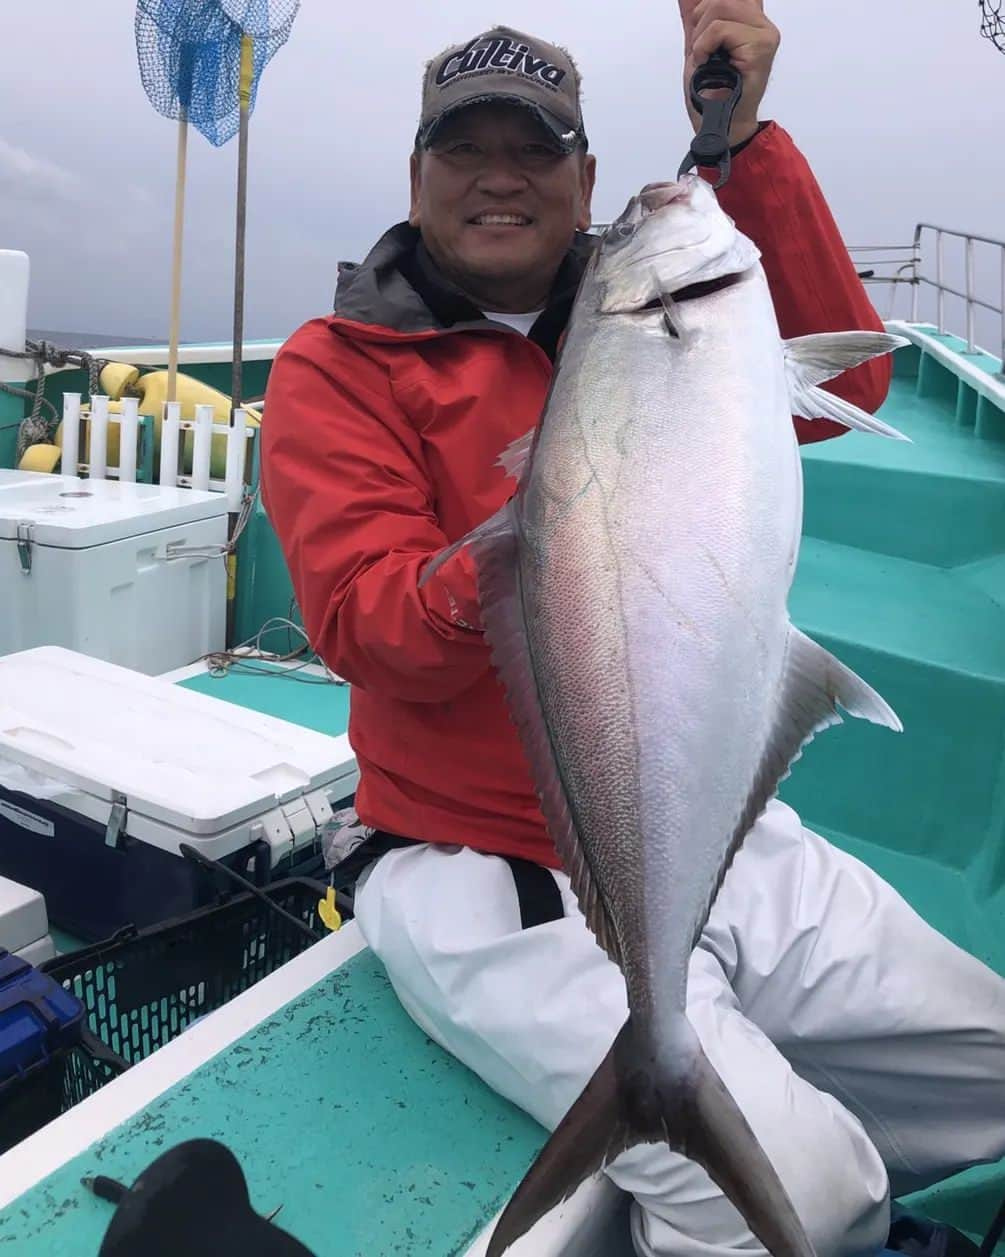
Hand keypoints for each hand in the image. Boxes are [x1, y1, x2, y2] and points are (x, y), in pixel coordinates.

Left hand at [678, 0, 779, 145]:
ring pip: (720, 7)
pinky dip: (704, 46)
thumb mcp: (697, 46)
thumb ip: (695, 17)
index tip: (697, 21)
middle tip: (702, 52)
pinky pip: (720, 29)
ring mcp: (764, 34)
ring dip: (702, 38)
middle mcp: (761, 24)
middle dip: (700, 24)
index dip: (706, 5)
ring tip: (707, 59)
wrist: (718, 123)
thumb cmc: (712, 92)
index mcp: (749, 20)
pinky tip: (709, 63)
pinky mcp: (761, 46)